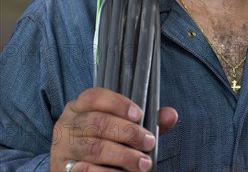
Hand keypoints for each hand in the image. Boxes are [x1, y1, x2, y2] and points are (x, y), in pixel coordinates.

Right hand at [50, 87, 177, 171]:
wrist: (71, 169)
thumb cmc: (101, 141)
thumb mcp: (118, 127)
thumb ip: (144, 121)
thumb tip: (171, 115)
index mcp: (79, 106)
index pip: (95, 97)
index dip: (119, 104)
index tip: (140, 115)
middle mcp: (67, 124)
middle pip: (98, 123)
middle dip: (129, 133)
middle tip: (149, 143)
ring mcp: (62, 148)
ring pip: (94, 148)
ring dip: (124, 156)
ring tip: (144, 164)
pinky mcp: (61, 170)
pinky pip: (85, 171)